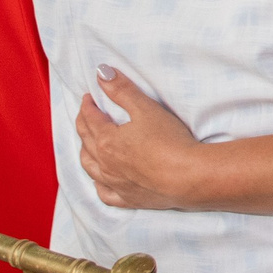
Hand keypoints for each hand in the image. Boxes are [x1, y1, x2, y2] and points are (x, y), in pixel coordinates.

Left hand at [76, 68, 205, 209]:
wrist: (188, 177)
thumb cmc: (169, 141)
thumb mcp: (146, 108)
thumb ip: (122, 90)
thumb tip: (101, 73)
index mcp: (107, 140)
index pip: (90, 119)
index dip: (88, 105)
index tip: (89, 98)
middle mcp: (105, 164)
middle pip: (86, 141)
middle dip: (84, 124)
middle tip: (87, 114)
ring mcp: (115, 183)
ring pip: (90, 167)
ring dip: (86, 152)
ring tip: (88, 143)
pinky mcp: (127, 199)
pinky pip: (105, 193)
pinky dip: (98, 185)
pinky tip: (100, 180)